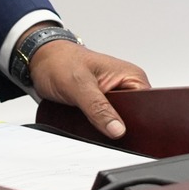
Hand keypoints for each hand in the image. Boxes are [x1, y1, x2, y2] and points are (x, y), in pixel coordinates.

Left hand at [29, 39, 149, 139]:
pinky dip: (99, 127)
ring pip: (120, 123)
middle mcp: (127, 86)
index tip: (120, 129)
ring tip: (90, 119)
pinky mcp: (103, 105)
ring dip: (107, 128)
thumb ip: (98, 108)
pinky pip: (108, 123)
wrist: (41, 60)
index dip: (136, 122)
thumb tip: (118, 129)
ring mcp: (115, 96)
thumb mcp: (78, 85)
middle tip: (99, 122)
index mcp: (131, 76)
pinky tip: (88, 124)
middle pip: (135, 118)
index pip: (147, 106)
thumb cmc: (59, 62)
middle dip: (120, 126)